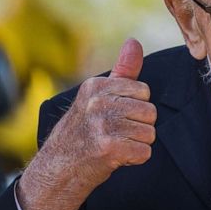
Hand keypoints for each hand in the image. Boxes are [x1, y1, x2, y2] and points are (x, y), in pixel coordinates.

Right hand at [17, 38, 156, 209]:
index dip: (136, 107)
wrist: (59, 167)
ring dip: (137, 144)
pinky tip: (117, 157)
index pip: (144, 91)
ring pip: (150, 133)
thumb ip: (122, 71)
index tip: (117, 116)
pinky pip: (145, 152)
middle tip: (117, 134)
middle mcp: (98, 103)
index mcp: (96, 86)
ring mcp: (103, 125)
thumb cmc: (83, 130)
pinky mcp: (109, 148)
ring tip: (117, 144)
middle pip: (150, 112)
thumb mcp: (98, 96)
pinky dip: (135, 159)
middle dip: (139, 127)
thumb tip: (134, 42)